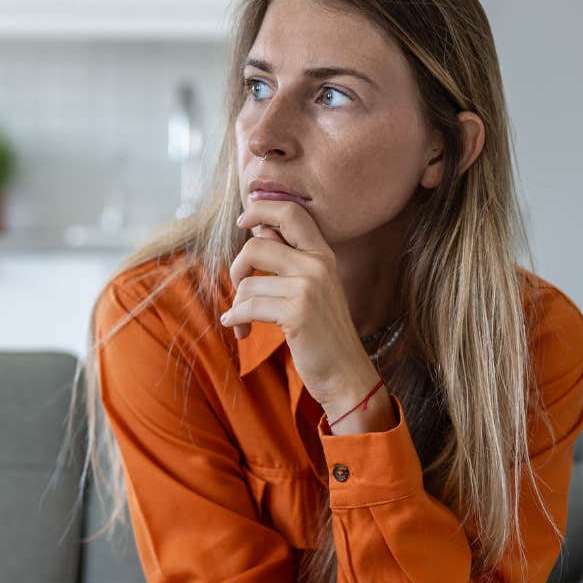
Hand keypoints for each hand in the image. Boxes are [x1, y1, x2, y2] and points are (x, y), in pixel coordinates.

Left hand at [221, 198, 378, 411]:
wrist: (346, 373)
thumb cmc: (323, 333)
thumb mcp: (314, 288)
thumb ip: (290, 259)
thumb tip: (258, 231)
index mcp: (323, 255)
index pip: (291, 213)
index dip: (262, 209)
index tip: (244, 220)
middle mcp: (318, 265)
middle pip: (257, 244)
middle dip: (237, 267)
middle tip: (239, 287)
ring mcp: (309, 288)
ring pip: (248, 282)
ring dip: (237, 305)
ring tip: (242, 322)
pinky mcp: (297, 313)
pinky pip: (248, 307)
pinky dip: (236, 320)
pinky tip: (238, 330)